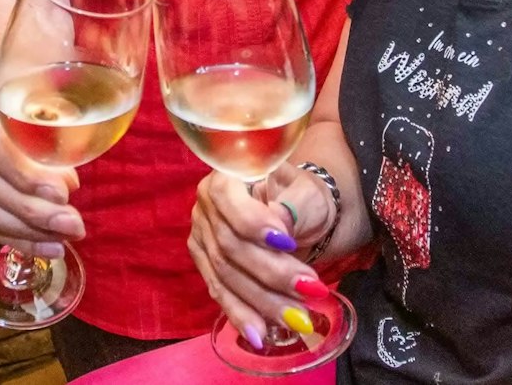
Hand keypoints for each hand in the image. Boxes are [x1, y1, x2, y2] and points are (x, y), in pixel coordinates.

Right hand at [0, 67, 83, 255]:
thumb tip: (71, 138)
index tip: (65, 190)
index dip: (25, 172)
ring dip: (23, 229)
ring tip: (64, 237)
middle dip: (31, 208)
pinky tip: (44, 244)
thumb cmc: (21, 73)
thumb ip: (54, 82)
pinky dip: (12, 236)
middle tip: (72, 222)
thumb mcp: (39, 63)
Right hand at [188, 165, 334, 346]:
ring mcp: (202, 237)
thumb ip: (295, 207)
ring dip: (262, 301)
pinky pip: (219, 294)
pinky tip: (260, 334)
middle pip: (230, 246)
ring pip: (225, 276)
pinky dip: (241, 315)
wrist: (297, 212)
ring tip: (296, 317)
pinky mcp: (205, 265)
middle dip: (271, 273)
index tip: (287, 243)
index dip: (253, 224)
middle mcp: (206, 206)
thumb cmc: (301, 197)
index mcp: (226, 176)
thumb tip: (279, 229)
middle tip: (309, 290)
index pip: (228, 201)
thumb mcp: (307, 193)